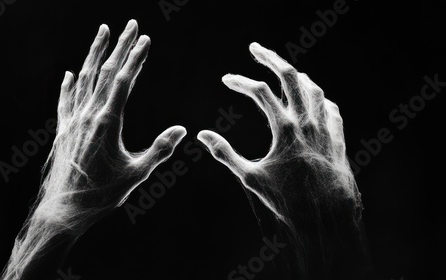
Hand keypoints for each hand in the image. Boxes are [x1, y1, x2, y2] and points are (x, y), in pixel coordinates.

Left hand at [0, 20, 185, 279]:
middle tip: (129, 24)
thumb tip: (182, 130)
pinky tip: (70, 73)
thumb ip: (159, 150)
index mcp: (107, 122)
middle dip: (119, 46)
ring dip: (94, 54)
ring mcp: (72, 121)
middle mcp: (88, 115)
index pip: (124, 81)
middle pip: (105, 72)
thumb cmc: (102, 195)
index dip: (135, 57)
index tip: (145, 38)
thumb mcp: (136, 174)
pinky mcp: (62, 130)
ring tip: (101, 33)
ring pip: (84, 79)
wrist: (63, 209)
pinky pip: (65, 100)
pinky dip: (69, 84)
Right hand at [197, 42, 361, 234]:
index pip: (259, 91)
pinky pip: (328, 107)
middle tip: (255, 48)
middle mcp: (307, 121)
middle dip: (271, 57)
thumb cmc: (286, 199)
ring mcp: (325, 127)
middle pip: (289, 76)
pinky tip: (310, 98)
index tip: (226, 79)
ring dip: (295, 75)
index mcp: (285, 129)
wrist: (328, 216)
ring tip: (282, 69)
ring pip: (312, 88)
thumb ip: (225, 154)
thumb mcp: (250, 178)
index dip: (240, 81)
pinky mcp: (337, 137)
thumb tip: (201, 135)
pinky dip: (317, 97)